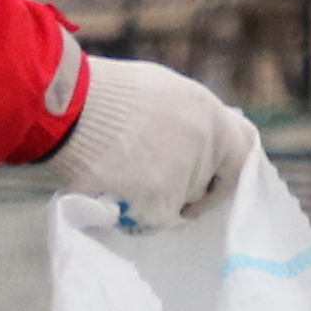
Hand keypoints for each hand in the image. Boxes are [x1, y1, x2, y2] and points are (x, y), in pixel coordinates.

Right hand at [48, 57, 259, 223]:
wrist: (67, 108)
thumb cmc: (101, 95)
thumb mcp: (156, 90)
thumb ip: (184, 117)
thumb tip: (194, 138)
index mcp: (206, 111)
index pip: (243, 150)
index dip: (227, 169)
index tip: (211, 178)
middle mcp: (205, 141)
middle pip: (207, 181)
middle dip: (186, 188)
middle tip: (155, 186)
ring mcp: (185, 173)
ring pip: (181, 203)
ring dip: (159, 200)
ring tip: (124, 183)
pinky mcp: (160, 200)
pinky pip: (158, 220)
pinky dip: (139, 215)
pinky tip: (117, 198)